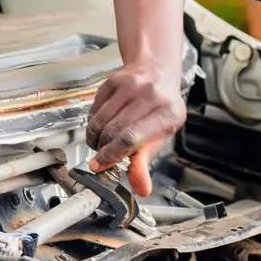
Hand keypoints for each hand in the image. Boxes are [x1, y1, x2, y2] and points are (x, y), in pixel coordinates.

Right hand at [86, 62, 185, 196]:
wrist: (156, 71)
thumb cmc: (161, 108)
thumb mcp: (162, 134)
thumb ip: (147, 161)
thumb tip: (141, 188)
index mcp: (168, 113)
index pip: (133, 138)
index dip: (113, 154)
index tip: (100, 166)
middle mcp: (150, 96)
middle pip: (114, 131)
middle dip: (103, 150)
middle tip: (102, 159)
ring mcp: (130, 85)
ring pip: (100, 121)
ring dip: (96, 139)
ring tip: (101, 145)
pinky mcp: (112, 81)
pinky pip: (95, 110)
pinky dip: (93, 125)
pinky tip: (101, 129)